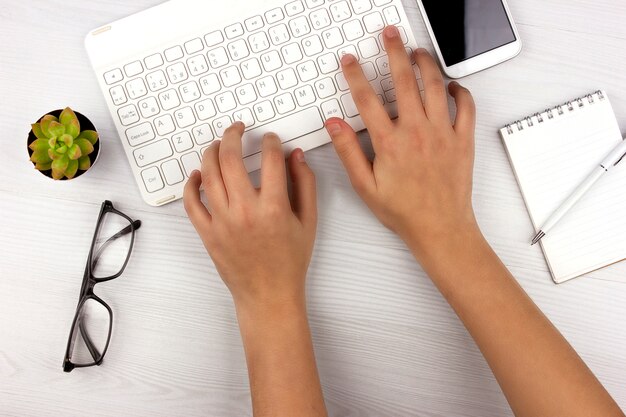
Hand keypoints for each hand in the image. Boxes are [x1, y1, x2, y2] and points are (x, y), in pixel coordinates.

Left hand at [183, 122, 316, 309]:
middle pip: (230, 158)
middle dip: (233, 135)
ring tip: (218, 145)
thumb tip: (296, 156)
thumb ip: (305, 185)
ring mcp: (222, 222)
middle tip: (237, 129)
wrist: (269, 295)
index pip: (270, 158)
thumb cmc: (290, 261)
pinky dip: (191, 184)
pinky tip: (198, 174)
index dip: (270, 141)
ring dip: (211, 152)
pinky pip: (192, 203)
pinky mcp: (208, 233)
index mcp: (273, 207)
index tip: (270, 139)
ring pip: (208, 174)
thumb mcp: (308, 221)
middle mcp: (245, 211)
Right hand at [325, 25, 477, 257]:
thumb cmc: (404, 210)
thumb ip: (348, 151)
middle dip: (394, 52)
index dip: (356, 76)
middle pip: (404, 80)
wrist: (439, 227)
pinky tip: (451, 85)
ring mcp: (443, 133)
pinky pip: (465, 106)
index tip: (350, 61)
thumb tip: (335, 124)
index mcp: (390, 143)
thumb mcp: (364, 185)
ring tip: (417, 50)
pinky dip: (459, 90)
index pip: (367, 99)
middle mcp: (417, 132)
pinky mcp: (462, 139)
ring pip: (435, 85)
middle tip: (390, 35)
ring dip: (425, 63)